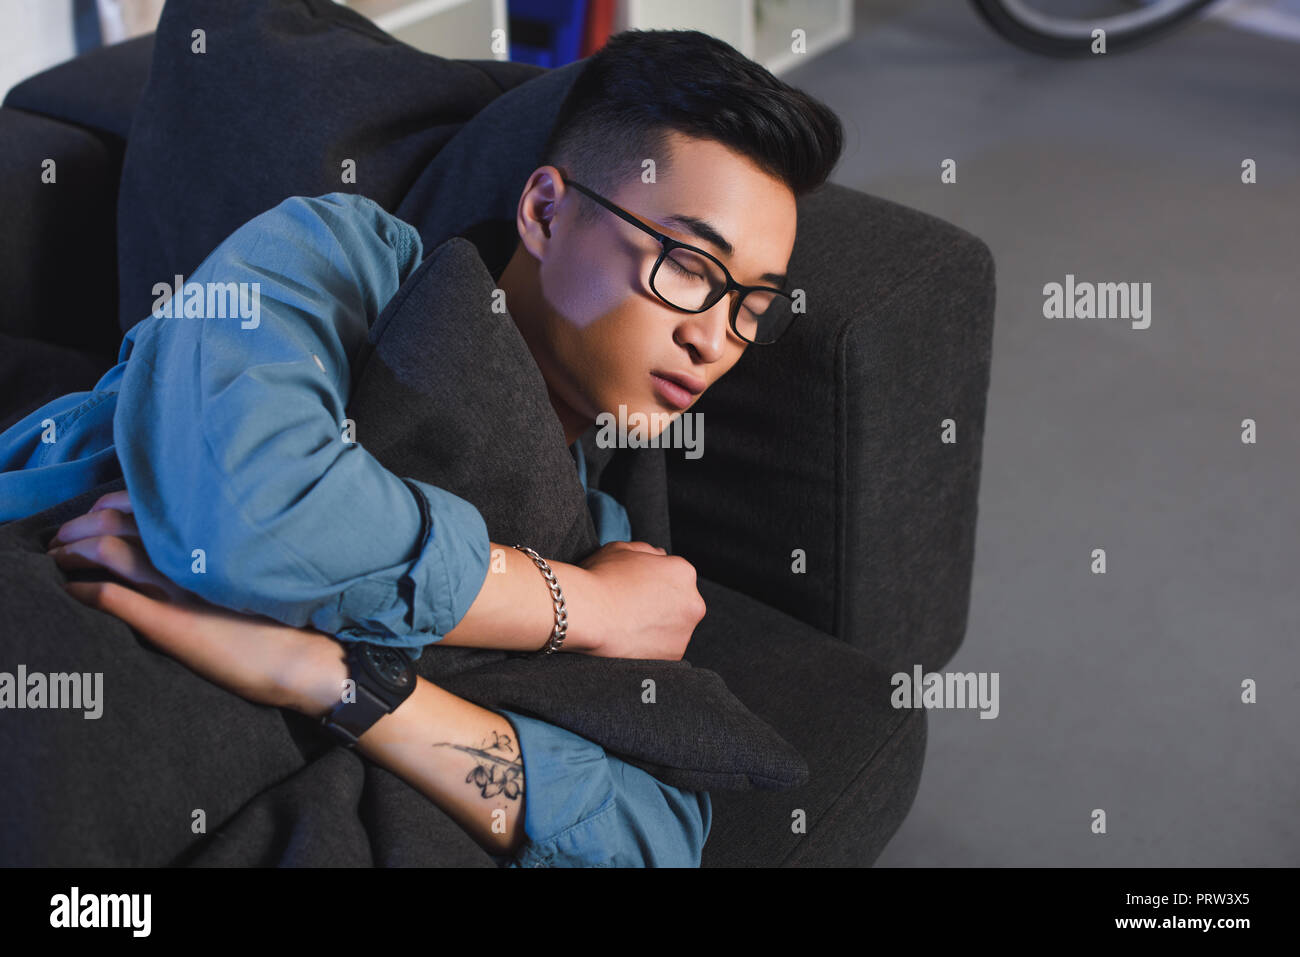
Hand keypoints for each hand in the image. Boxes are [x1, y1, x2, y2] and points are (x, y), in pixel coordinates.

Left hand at [49, 489, 347, 716]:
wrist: (306, 656)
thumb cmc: (294, 615)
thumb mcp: (263, 569)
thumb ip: (231, 548)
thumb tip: (204, 540)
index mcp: (212, 538)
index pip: (145, 507)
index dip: (109, 506)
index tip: (96, 513)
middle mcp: (191, 554)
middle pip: (118, 523)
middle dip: (80, 526)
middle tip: (62, 537)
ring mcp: (177, 587)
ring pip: (108, 552)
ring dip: (73, 553)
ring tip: (57, 559)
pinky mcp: (168, 623)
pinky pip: (110, 597)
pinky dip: (83, 590)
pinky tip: (71, 592)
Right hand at [568, 540, 706, 660]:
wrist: (587, 612)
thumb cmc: (601, 578)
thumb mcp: (622, 549)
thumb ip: (647, 550)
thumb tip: (659, 555)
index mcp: (683, 573)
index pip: (675, 576)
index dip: (653, 581)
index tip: (636, 588)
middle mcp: (693, 603)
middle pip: (680, 603)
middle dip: (662, 605)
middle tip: (633, 608)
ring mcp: (685, 632)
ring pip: (674, 628)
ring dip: (658, 626)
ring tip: (629, 625)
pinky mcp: (674, 656)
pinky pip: (665, 649)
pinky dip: (651, 646)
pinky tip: (631, 639)